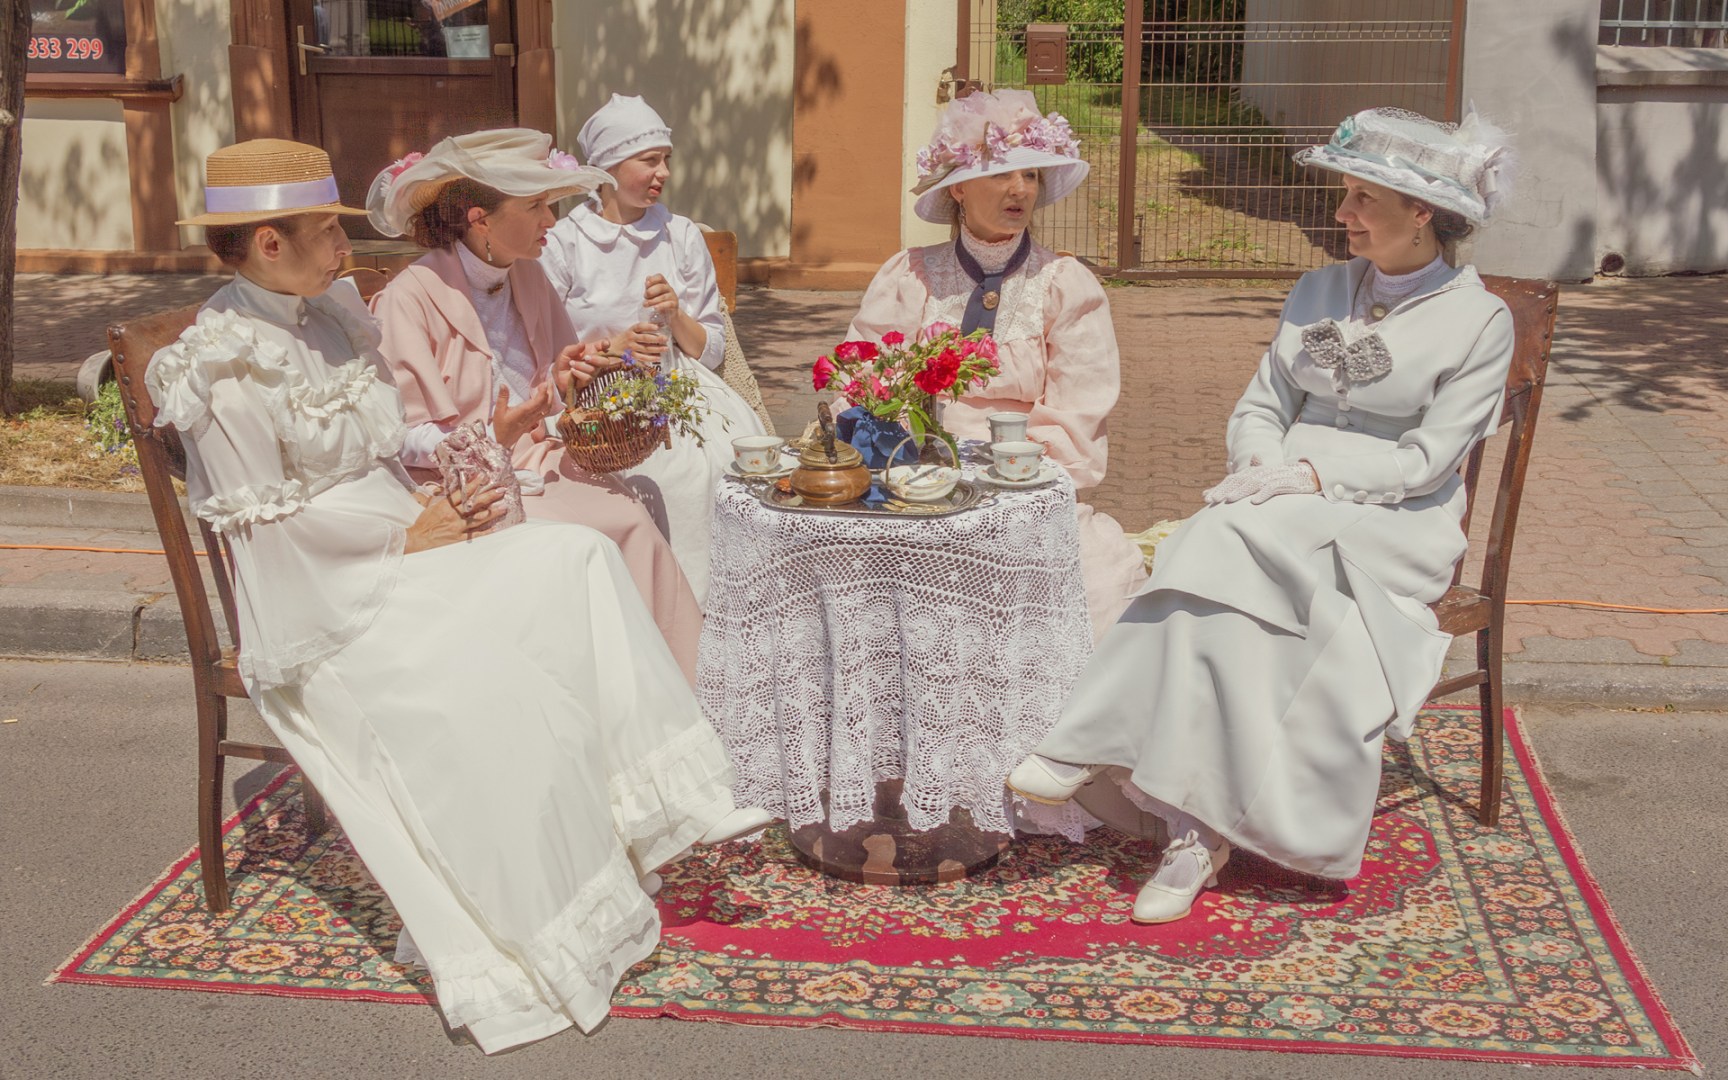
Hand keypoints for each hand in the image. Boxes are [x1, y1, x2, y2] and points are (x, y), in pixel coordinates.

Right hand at [404, 477, 503, 552]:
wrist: (416, 540)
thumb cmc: (423, 523)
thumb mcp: (432, 507)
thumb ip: (446, 500)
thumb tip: (457, 491)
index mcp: (445, 506)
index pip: (462, 493)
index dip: (474, 484)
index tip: (484, 477)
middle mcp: (453, 515)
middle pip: (474, 504)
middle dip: (488, 496)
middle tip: (501, 490)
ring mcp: (457, 527)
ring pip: (477, 518)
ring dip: (491, 513)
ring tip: (503, 507)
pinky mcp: (458, 539)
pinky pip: (475, 535)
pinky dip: (486, 532)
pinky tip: (496, 527)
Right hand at [490, 383, 553, 448]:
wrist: (504, 441)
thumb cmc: (501, 426)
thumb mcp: (498, 411)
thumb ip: (502, 397)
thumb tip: (503, 384)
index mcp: (523, 412)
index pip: (537, 402)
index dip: (543, 392)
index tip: (545, 382)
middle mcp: (531, 415)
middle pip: (546, 403)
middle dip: (550, 391)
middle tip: (550, 380)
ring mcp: (534, 419)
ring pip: (547, 408)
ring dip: (551, 397)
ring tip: (550, 386)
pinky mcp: (535, 420)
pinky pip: (546, 411)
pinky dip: (549, 403)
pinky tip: (548, 397)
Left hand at [554, 342, 617, 398]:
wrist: (558, 374)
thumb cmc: (564, 361)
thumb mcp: (566, 351)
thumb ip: (574, 348)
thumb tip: (582, 344)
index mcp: (591, 351)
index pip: (603, 347)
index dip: (606, 345)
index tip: (605, 344)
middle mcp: (594, 361)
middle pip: (605, 361)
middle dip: (597, 359)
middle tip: (586, 358)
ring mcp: (592, 372)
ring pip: (593, 369)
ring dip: (581, 366)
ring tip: (572, 364)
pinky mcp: (588, 380)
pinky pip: (587, 377)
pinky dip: (578, 373)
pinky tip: (572, 371)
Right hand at [608, 322, 666, 363]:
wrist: (610, 348)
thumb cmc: (623, 339)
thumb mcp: (630, 332)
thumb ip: (641, 330)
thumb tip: (658, 327)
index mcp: (630, 330)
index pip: (640, 326)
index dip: (648, 326)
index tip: (657, 327)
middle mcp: (630, 338)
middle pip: (645, 338)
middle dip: (656, 339)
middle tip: (666, 339)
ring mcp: (631, 348)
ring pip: (645, 348)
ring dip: (657, 349)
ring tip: (665, 348)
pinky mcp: (631, 356)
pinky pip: (642, 358)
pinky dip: (651, 358)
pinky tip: (658, 357)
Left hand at [642, 273, 679, 320]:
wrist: (669, 312)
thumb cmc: (659, 301)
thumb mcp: (653, 293)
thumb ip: (649, 286)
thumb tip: (648, 278)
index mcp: (663, 283)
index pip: (660, 277)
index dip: (652, 279)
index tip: (646, 285)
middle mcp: (669, 288)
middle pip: (661, 287)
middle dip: (651, 291)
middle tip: (645, 296)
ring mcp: (672, 296)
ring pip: (663, 297)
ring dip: (652, 301)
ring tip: (646, 304)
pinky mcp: (675, 305)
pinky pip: (669, 304)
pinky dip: (661, 306)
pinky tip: (655, 308)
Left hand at [1202, 461, 1318, 504]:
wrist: (1305, 474)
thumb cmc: (1279, 479)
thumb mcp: (1259, 479)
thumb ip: (1242, 483)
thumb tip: (1223, 490)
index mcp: (1252, 473)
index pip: (1232, 480)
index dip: (1219, 488)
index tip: (1206, 498)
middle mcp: (1259, 473)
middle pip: (1238, 482)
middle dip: (1224, 491)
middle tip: (1213, 500)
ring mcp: (1271, 477)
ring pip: (1252, 484)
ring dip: (1240, 492)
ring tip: (1229, 501)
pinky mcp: (1284, 483)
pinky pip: (1272, 488)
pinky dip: (1263, 494)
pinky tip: (1254, 502)